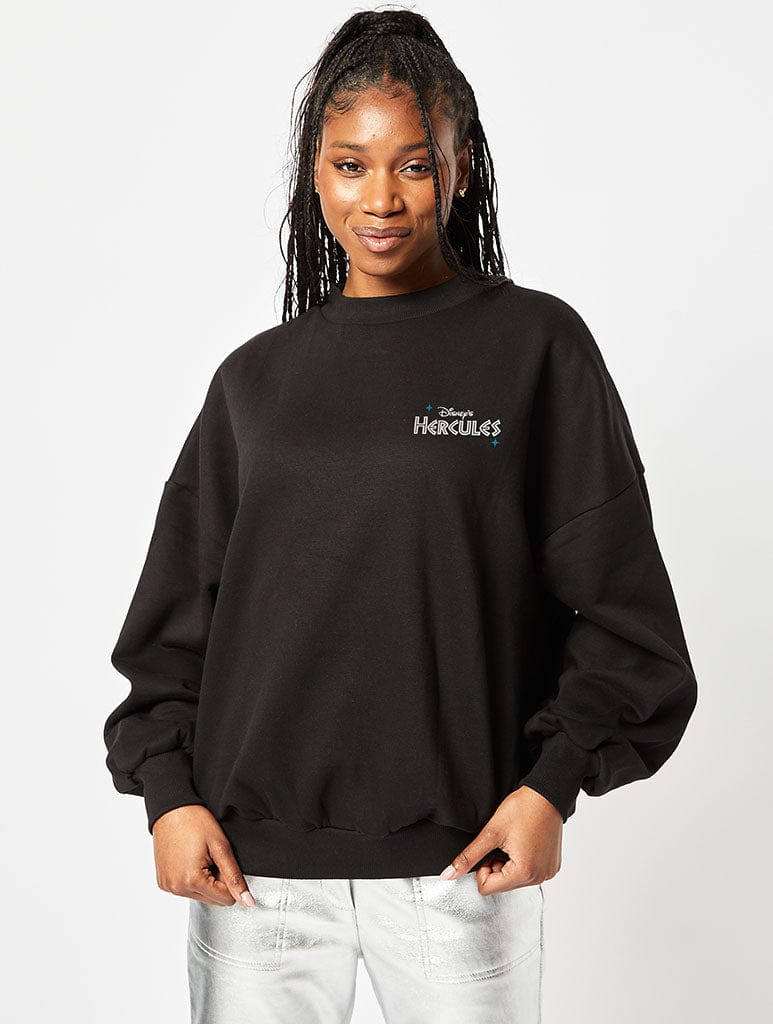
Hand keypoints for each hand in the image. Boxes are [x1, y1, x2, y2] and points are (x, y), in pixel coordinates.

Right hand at [150, 804, 255, 906]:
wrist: (171, 809)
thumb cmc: (194, 821)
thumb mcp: (221, 847)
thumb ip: (234, 877)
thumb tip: (247, 901)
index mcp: (191, 881)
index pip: (226, 900)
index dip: (229, 879)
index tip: (221, 861)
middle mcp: (177, 888)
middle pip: (213, 900)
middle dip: (217, 880)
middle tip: (210, 856)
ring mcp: (168, 886)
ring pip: (200, 895)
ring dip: (205, 879)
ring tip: (199, 856)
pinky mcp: (163, 882)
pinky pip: (186, 889)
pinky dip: (192, 878)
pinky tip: (189, 859)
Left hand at [438, 785, 562, 894]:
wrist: (547, 795)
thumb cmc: (524, 808)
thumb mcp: (491, 832)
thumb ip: (469, 856)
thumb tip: (449, 874)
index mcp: (524, 873)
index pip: (487, 888)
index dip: (482, 867)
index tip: (489, 848)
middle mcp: (539, 878)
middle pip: (502, 885)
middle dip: (496, 865)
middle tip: (501, 842)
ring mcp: (547, 873)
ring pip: (514, 879)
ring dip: (508, 863)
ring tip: (513, 840)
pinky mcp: (551, 866)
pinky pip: (528, 872)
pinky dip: (521, 860)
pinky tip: (524, 842)